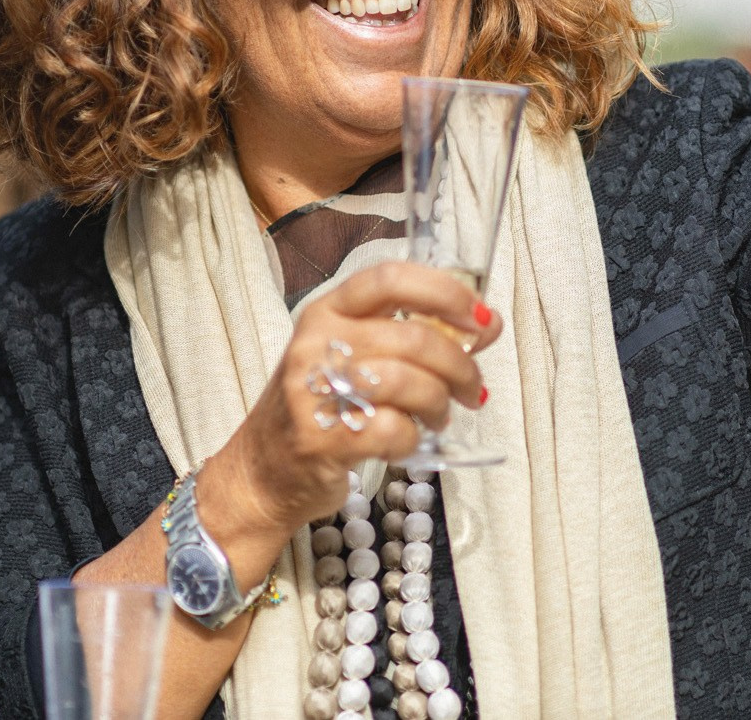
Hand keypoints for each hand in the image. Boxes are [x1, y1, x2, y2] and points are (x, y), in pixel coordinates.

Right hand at [203, 263, 500, 543]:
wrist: (263, 471)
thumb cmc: (319, 407)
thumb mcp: (357, 357)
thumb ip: (417, 336)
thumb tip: (488, 324)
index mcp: (328, 311)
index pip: (390, 279)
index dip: (445, 292)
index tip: (478, 318)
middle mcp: (317, 342)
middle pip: (413, 337)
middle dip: (459, 364)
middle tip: (473, 388)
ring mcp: (315, 390)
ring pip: (409, 381)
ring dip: (440, 402)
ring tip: (440, 415)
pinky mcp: (323, 438)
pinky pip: (395, 429)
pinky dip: (414, 438)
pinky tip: (407, 440)